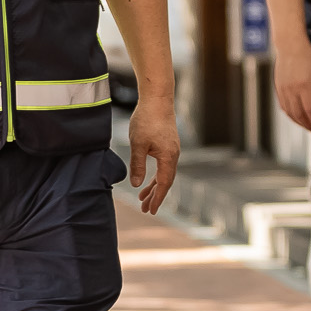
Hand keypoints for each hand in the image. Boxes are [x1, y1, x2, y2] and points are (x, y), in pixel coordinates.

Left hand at [125, 95, 178, 215]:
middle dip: (155, 196)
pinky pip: (163, 165)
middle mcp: (173, 155)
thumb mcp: (138, 144)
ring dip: (154, 186)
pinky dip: (155, 175)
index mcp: (168, 157)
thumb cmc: (146, 120)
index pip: (163, 184)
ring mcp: (172, 150)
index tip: (151, 210)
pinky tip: (148, 179)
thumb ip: (138, 165)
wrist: (157, 99)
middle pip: (165, 181)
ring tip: (143, 197)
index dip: (157, 198)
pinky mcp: (168, 144)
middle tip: (146, 209)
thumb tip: (136, 184)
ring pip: (164, 174)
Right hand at [273, 37, 310, 133]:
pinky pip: (283, 106)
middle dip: (307, 124)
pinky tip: (297, 116)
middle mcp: (291, 89)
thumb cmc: (308, 58)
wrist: (290, 47)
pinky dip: (290, 114)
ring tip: (307, 125)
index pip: (310, 109)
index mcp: (304, 85)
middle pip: (298, 114)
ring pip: (289, 112)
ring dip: (298, 121)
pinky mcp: (278, 88)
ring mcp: (283, 89)